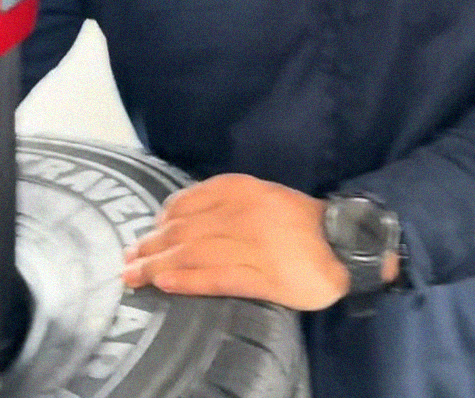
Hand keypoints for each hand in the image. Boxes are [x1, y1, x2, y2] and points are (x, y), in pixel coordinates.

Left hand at [122, 173, 349, 310]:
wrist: (348, 245)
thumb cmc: (304, 223)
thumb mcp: (267, 198)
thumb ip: (231, 203)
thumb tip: (185, 219)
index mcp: (244, 190)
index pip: (187, 203)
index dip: (160, 221)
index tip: (147, 234)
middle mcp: (244, 214)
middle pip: (182, 231)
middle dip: (149, 247)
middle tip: (126, 261)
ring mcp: (252, 246)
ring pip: (192, 254)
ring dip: (155, 266)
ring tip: (133, 277)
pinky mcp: (262, 276)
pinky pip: (216, 277)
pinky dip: (187, 280)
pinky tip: (165, 284)